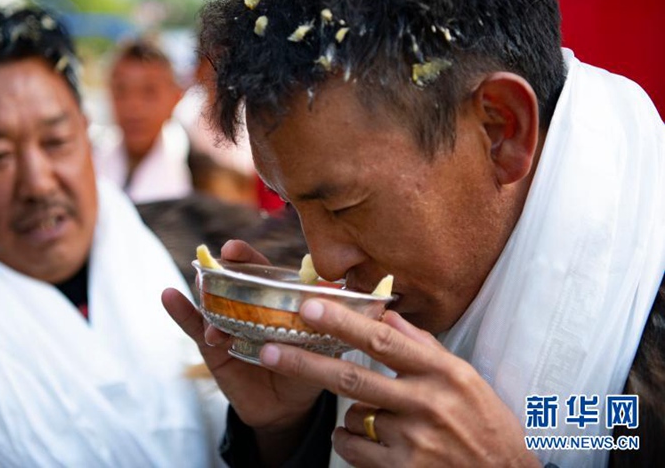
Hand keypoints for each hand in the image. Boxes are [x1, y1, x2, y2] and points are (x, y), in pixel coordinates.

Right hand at [162, 240, 323, 464]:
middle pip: (231, 280)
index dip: (248, 258)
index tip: (234, 248)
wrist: (288, 407)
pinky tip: (168, 296)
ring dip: (204, 292)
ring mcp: (228, 324)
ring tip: (199, 284)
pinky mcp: (213, 348)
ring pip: (211, 301)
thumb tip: (361, 295)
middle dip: (224, 268)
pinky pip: (194, 327)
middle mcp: (248, 306)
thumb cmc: (309, 365)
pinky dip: (180, 312)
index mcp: (274, 299)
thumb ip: (332, 318)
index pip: (260, 271)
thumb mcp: (324, 341)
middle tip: (220, 258)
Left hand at [257, 299, 539, 466]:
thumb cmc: (486, 424)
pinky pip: (353, 448)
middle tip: (268, 349)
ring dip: (351, 414)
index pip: (382, 341)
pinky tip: (374, 441)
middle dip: (303, 362)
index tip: (308, 307)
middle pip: (352, 378)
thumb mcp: (466, 378)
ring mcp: (413, 441)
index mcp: (443, 373)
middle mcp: (427, 404)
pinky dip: (351, 440)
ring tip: (378, 418)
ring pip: (351, 417)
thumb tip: (388, 314)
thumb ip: (424, 346)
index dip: (342, 323)